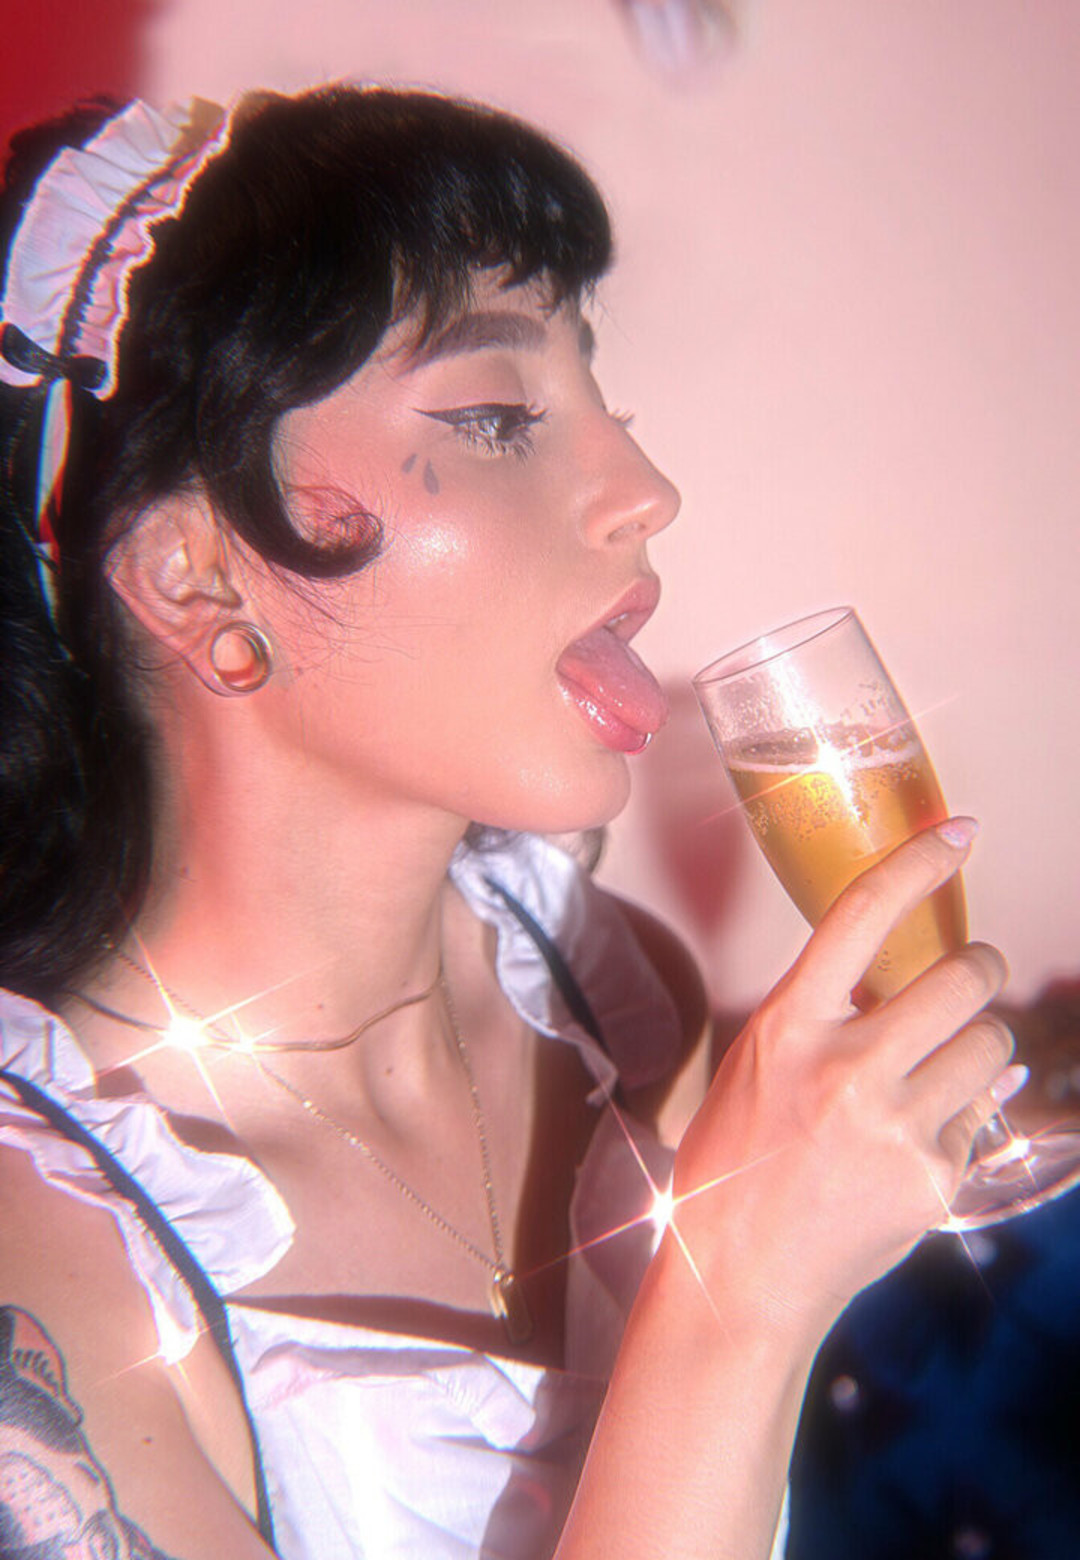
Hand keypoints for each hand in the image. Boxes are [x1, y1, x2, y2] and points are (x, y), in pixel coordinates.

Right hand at [670, 819, 1019, 1335]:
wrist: (737, 1280)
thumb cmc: (731, 1168)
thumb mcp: (755, 1069)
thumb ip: (824, 1025)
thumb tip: (920, 1000)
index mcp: (787, 1028)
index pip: (861, 915)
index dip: (918, 863)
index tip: (958, 833)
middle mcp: (845, 1068)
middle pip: (961, 977)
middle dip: (979, 967)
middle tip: (970, 974)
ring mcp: (894, 1126)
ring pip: (990, 1044)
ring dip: (979, 1045)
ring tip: (940, 1069)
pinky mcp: (932, 1179)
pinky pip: (981, 1118)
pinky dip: (963, 1118)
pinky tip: (914, 1141)